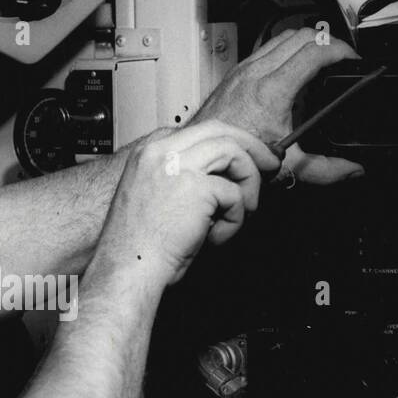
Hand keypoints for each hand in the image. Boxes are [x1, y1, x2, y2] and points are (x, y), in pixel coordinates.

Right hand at [99, 121, 279, 287]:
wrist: (128, 267)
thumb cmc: (139, 245)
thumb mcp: (158, 198)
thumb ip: (186, 180)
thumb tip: (227, 177)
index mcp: (149, 153)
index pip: (199, 132)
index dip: (230, 141)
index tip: (248, 155)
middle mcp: (160, 152)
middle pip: (220, 130)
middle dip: (251, 147)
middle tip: (270, 165)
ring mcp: (177, 166)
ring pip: (233, 152)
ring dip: (249, 181)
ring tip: (245, 209)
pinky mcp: (195, 188)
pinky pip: (234, 194)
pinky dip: (235, 218)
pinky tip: (217, 236)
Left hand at [194, 28, 363, 184]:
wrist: (202, 158)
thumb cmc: (236, 156)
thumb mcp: (288, 166)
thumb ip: (326, 170)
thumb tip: (353, 171)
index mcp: (273, 91)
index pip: (316, 51)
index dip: (342, 50)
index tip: (353, 59)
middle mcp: (256, 73)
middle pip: (302, 35)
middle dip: (328, 41)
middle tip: (342, 57)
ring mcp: (244, 70)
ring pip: (283, 36)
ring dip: (307, 41)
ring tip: (321, 58)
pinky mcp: (235, 72)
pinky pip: (266, 46)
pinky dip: (286, 48)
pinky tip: (293, 67)